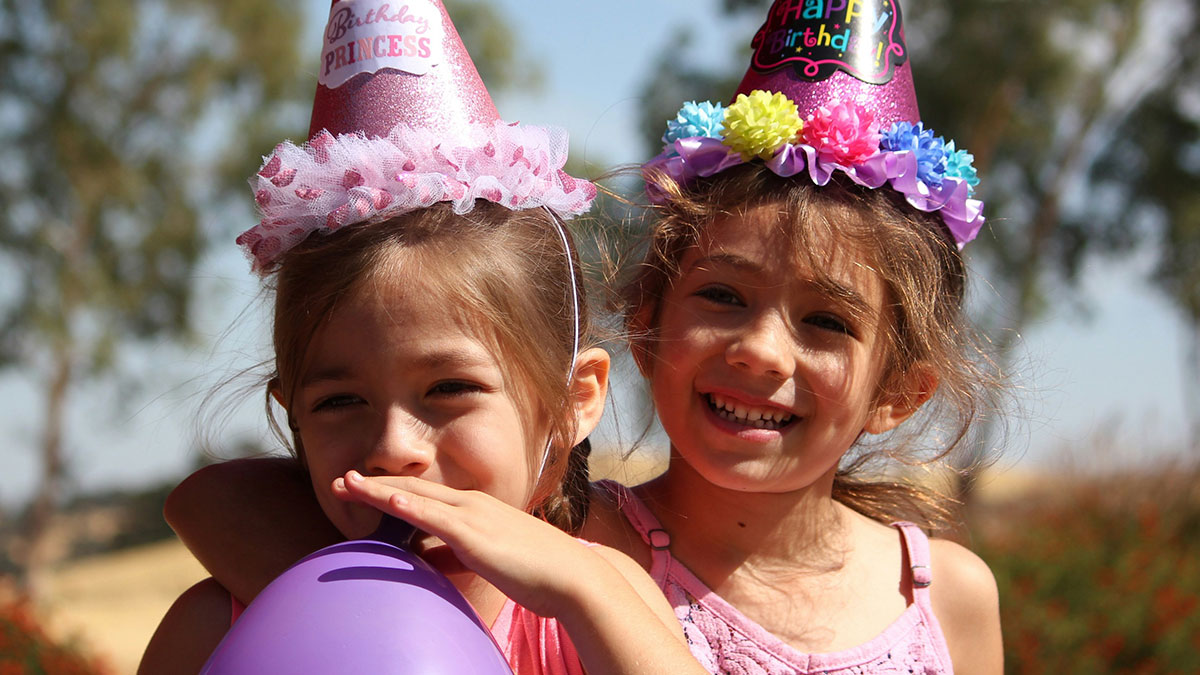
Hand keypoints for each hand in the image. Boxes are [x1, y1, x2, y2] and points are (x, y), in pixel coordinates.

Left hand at [333, 471, 603, 617]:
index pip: (425, 495)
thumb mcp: (488, 560)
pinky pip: (436, 518)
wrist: (571, 577)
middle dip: (374, 483)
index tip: (360, 486)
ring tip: (346, 484)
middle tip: (340, 480)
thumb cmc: (536, 572)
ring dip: (378, 490)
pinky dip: (409, 506)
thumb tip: (428, 560)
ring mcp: (473, 516)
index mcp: (475, 509)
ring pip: (417, 498)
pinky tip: (387, 500)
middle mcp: (471, 504)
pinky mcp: (476, 535)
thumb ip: (458, 556)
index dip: (390, 489)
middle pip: (413, 489)